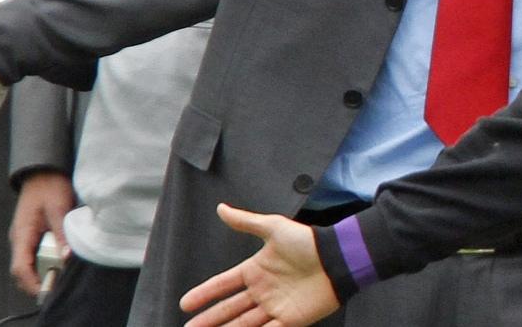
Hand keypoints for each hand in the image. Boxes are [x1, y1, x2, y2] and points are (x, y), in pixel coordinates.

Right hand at [9, 171, 73, 295]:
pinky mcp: (31, 236)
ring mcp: (24, 238)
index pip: (19, 268)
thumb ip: (61, 233)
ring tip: (60, 278)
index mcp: (21, 235)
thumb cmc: (49, 187)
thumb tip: (66, 257)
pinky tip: (59, 263)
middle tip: (58, 287)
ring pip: (28, 265)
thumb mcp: (59, 208)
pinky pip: (34, 256)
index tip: (49, 291)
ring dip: (41, 274)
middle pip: (22, 271)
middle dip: (37, 283)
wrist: (43, 171)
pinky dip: (44, 264)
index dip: (32, 283)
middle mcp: (19, 240)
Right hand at [180, 204, 339, 326]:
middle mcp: (262, 291)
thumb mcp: (273, 228)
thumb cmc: (307, 241)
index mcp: (255, 270)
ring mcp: (275, 307)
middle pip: (229, 309)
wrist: (337, 258)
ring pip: (243, 324)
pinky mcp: (290, 320)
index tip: (184, 303)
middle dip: (209, 320)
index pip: (223, 284)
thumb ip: (246, 221)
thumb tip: (221, 208)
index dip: (205, 293)